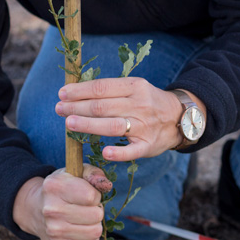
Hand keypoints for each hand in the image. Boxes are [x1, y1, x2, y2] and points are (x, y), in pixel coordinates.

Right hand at [12, 165, 111, 239]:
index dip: (96, 196)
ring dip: (94, 225)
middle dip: (96, 210)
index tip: (88, 195)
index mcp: (55, 187)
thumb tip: (106, 185)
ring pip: (95, 232)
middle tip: (85, 208)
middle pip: (96, 215)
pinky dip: (90, 239)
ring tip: (83, 219)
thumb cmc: (62, 189)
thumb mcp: (75, 173)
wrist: (36, 209)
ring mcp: (53, 231)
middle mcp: (51, 210)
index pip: (92, 196)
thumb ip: (93, 173)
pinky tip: (79, 230)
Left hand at [55, 78, 204, 161]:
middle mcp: (139, 104)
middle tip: (59, 109)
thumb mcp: (134, 88)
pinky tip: (105, 153)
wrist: (180, 117)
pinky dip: (119, 152)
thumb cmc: (148, 102)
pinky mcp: (148, 145)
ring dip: (89, 125)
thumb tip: (76, 92)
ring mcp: (144, 125)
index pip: (102, 87)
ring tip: (69, 124)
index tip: (62, 93)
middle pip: (103, 106)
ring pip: (113, 125)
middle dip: (77, 107)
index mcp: (134, 86)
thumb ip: (110, 90)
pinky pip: (132, 150)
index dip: (80, 91)